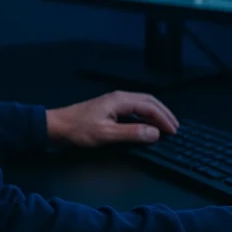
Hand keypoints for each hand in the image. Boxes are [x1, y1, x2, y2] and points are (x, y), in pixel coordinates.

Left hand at [45, 90, 178, 147]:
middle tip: (175, 127)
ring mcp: (114, 101)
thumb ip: (131, 133)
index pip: (150, 106)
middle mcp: (120, 97)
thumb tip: (155, 133)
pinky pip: (134, 108)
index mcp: (120, 100)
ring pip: (142, 103)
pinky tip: (147, 124)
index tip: (174, 132)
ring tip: (166, 125)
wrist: (56, 126)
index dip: (164, 119)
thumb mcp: (106, 134)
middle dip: (164, 113)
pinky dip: (146, 115)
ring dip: (156, 113)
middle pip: (149, 101)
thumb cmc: (79, 131)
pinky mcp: (109, 108)